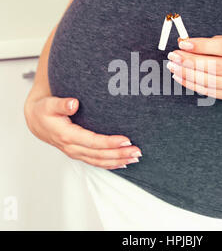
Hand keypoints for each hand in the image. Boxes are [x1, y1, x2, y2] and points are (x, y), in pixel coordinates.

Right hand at [24, 95, 141, 168]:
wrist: (37, 121)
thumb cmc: (44, 111)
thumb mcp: (49, 104)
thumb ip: (61, 104)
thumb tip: (73, 103)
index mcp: (67, 136)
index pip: (93, 142)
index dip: (110, 142)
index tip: (126, 140)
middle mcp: (73, 148)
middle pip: (100, 155)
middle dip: (120, 154)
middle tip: (137, 152)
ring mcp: (76, 152)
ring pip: (99, 161)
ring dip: (118, 161)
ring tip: (135, 158)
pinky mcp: (79, 153)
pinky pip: (96, 162)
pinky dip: (110, 164)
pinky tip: (122, 164)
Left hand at [166, 35, 221, 100]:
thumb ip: (212, 43)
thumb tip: (184, 44)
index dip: (202, 46)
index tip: (183, 43)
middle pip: (216, 67)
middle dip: (191, 61)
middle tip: (174, 56)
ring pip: (211, 82)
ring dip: (188, 74)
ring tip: (173, 66)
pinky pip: (210, 91)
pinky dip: (192, 84)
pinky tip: (180, 77)